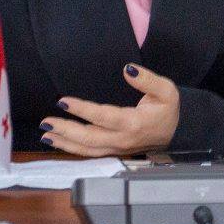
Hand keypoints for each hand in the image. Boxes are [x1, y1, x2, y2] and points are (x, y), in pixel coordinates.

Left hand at [41, 64, 180, 156]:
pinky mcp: (113, 152)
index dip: (82, 109)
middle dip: (65, 130)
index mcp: (134, 123)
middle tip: (46, 122)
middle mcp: (122, 139)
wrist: (178, 133)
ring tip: (45, 135)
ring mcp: (117, 149)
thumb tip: (128, 69)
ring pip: (87, 150)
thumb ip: (148, 79)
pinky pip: (90, 154)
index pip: (103, 116)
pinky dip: (72, 149)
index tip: (63, 101)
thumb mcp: (167, 90)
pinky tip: (59, 143)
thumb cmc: (169, 110)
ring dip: (64, 143)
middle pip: (89, 137)